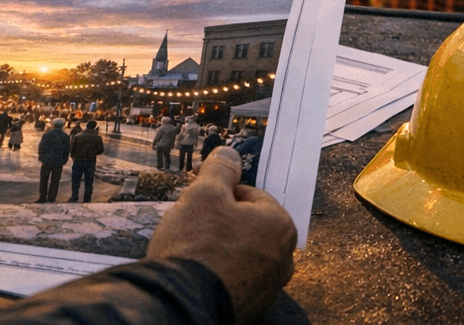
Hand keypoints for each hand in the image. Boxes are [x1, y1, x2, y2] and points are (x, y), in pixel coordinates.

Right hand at [148, 145, 296, 324]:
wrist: (180, 305)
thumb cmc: (196, 249)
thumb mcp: (204, 194)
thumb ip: (220, 169)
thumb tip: (229, 154)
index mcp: (279, 226)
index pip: (249, 195)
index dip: (220, 193)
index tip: (199, 197)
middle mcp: (282, 259)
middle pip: (246, 225)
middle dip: (219, 221)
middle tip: (193, 224)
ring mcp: (268, 288)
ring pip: (239, 253)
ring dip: (217, 248)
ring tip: (191, 250)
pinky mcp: (250, 308)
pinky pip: (232, 279)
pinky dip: (216, 273)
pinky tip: (196, 272)